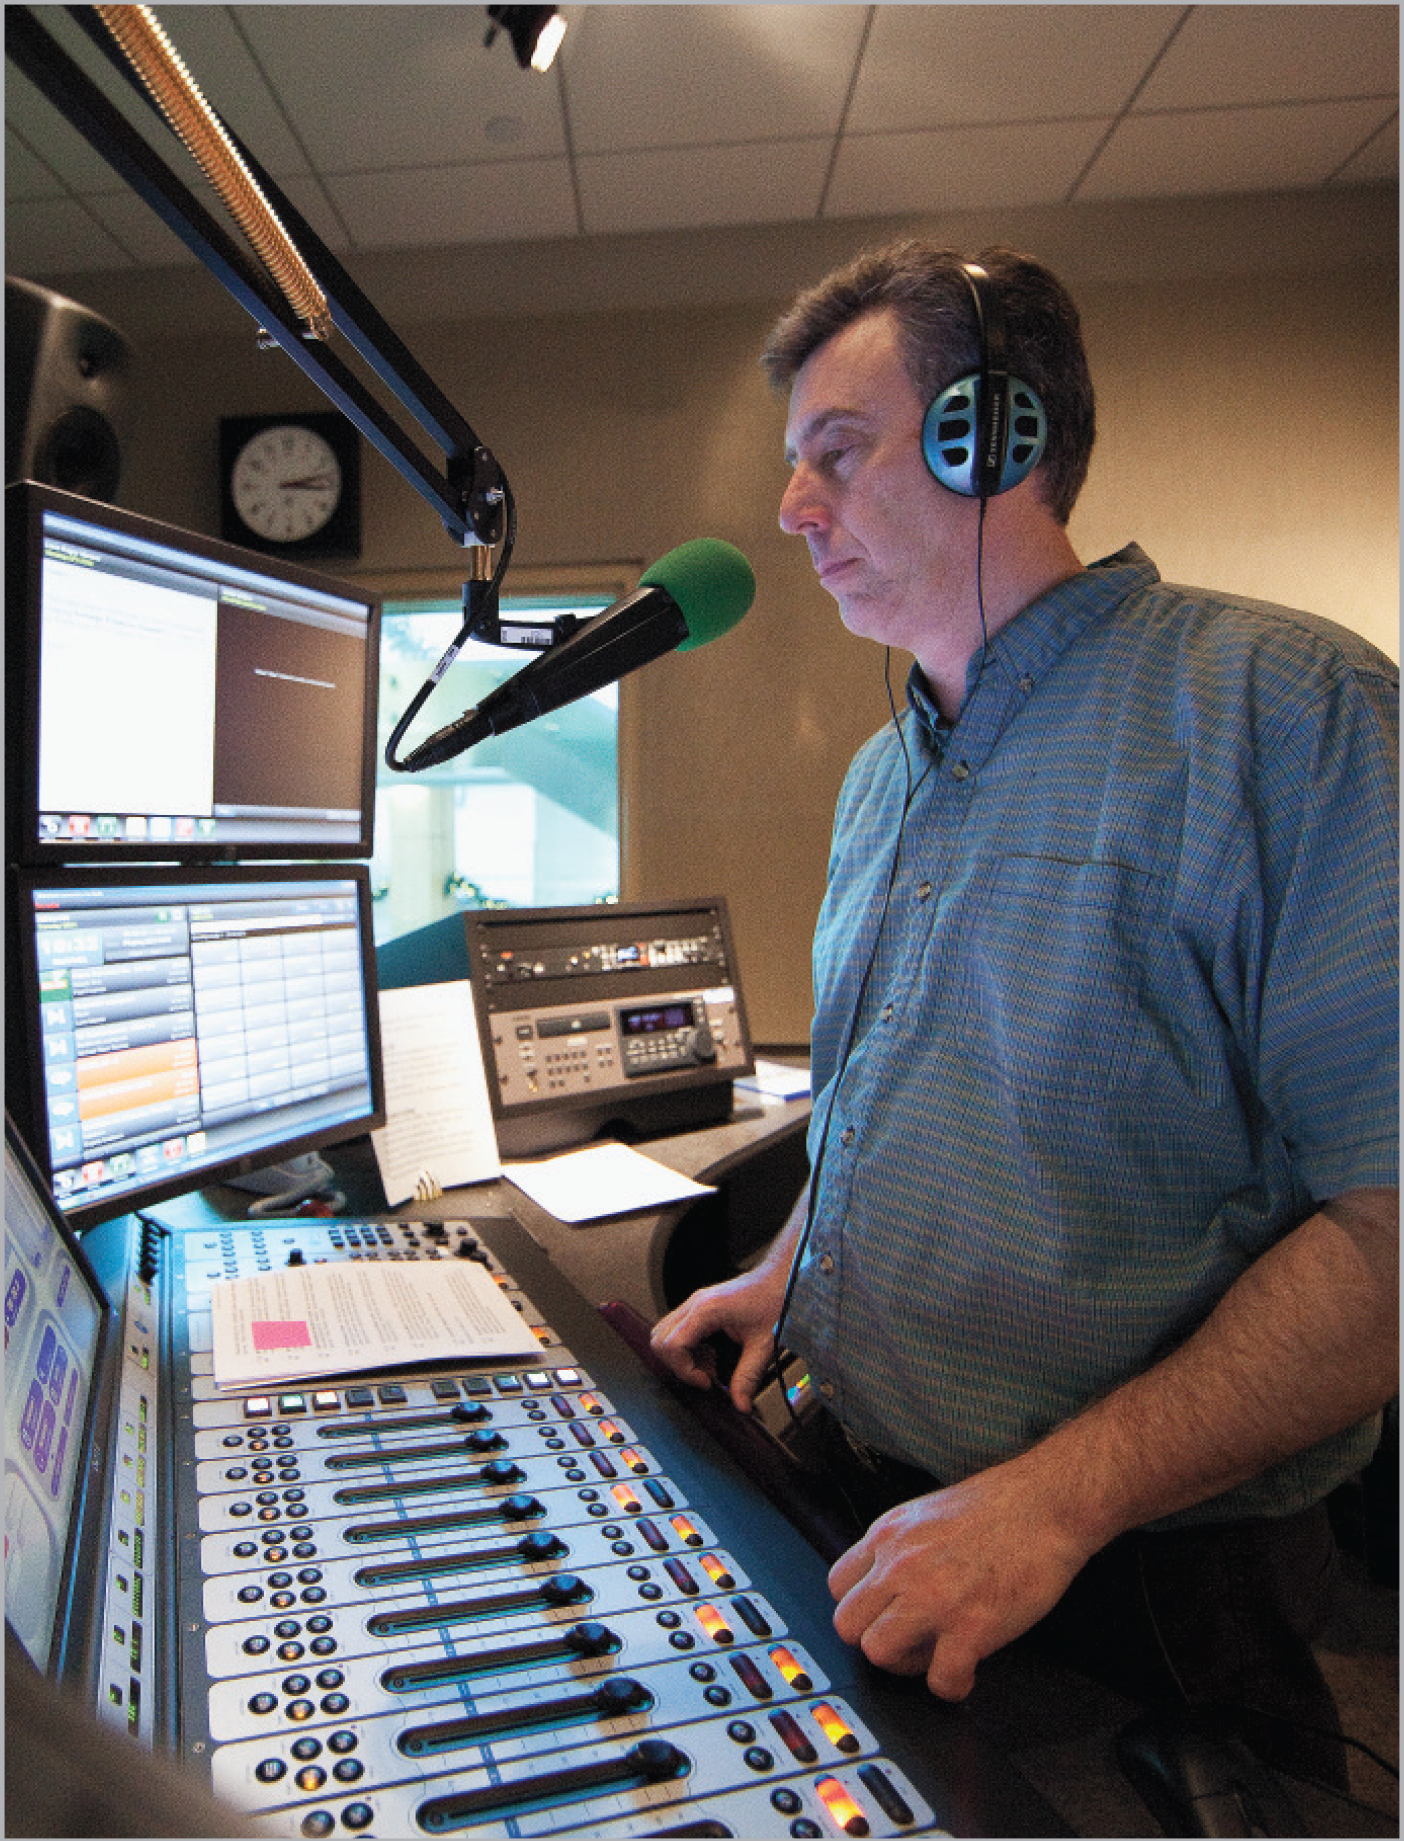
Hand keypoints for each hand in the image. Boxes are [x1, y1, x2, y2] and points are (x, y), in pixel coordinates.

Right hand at [649, 1264, 789, 1413]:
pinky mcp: (700, 1307)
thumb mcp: (764, 1344)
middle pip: (660, 1339)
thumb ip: (749, 1376)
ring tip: (710, 1366)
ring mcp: (695, 1304)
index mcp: (706, 1310)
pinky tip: (713, 1355)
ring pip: (666, 1334)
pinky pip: (679, 1330)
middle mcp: (695, 1304)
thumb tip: (739, 1405)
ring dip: (682, 1357)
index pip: (672, 1345)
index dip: (685, 1370)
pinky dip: (690, 1349)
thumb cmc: (775, 1300)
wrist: (783, 1278)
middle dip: (678, 1365)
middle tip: (705, 1376)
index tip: (706, 1382)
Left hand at [828, 1458, 1094, 1699]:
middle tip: (910, 1642)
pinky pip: (941, 1680)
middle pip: (848, 1625)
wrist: (1047, 1504)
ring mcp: (932, 1598)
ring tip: (936, 1656)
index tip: (884, 1617)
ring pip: (879, 1654)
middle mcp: (901, 1565)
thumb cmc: (1000, 1505)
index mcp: (889, 1534)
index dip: (862, 1608)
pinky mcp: (970, 1627)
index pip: (838, 1586)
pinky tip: (969, 1671)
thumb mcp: (928, 1513)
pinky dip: (953, 1686)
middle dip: (876, 1640)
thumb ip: (902, 1548)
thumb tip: (890, 1585)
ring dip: (907, 1665)